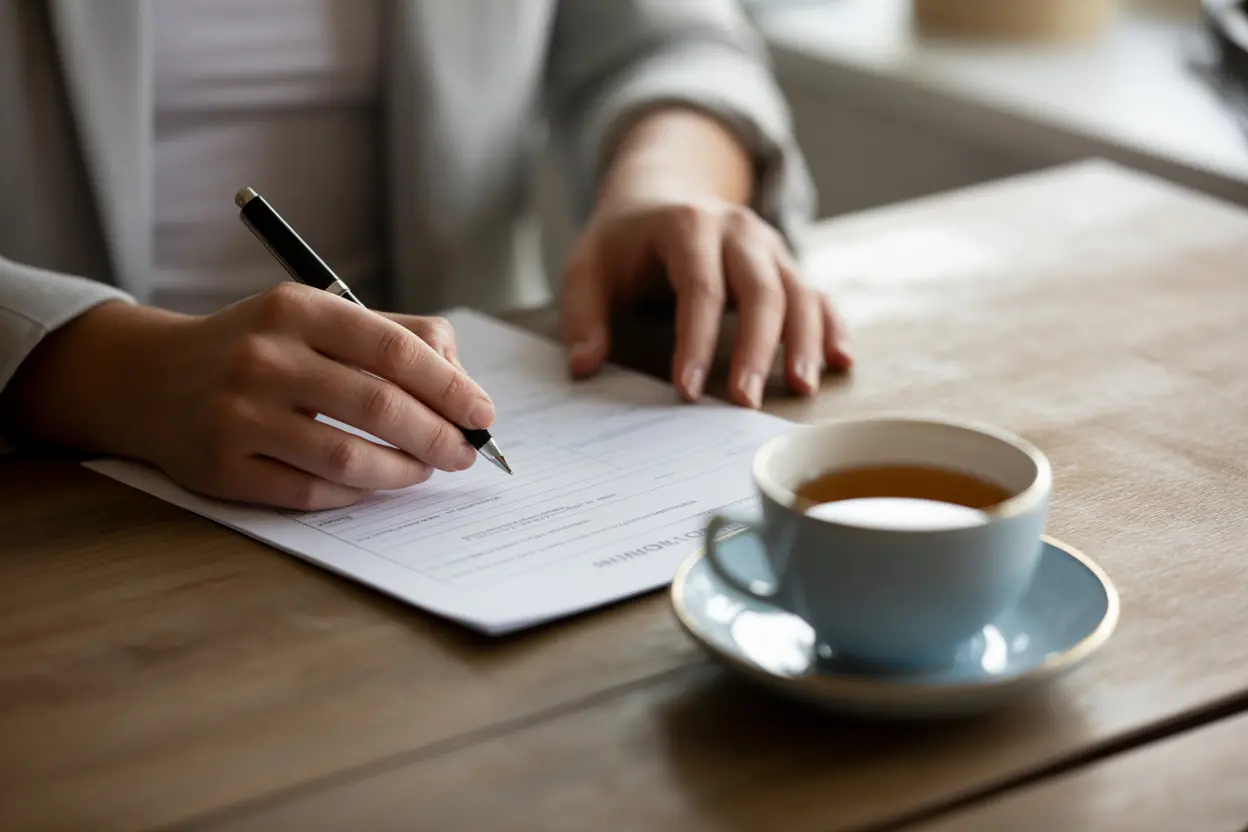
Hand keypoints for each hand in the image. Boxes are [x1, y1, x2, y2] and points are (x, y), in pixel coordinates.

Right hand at [5, 285, 493, 509]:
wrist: (153, 378)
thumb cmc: (261, 347)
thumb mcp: (317, 317)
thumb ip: (394, 337)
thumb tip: (463, 387)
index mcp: (296, 309)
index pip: (394, 350)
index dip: (450, 387)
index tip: (482, 414)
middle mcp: (263, 357)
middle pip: (378, 405)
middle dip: (437, 435)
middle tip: (464, 452)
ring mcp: (237, 415)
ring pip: (347, 457)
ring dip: (402, 472)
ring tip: (425, 469)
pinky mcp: (222, 468)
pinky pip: (310, 492)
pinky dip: (355, 494)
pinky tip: (374, 485)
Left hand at [560, 181, 852, 408]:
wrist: (662, 192)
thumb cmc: (624, 241)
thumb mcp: (587, 267)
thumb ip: (582, 316)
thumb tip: (585, 367)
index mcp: (687, 225)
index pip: (699, 288)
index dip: (696, 341)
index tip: (689, 391)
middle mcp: (737, 230)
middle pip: (761, 289)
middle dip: (757, 348)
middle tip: (746, 402)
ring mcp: (767, 247)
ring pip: (798, 292)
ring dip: (805, 341)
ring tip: (803, 388)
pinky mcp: (784, 266)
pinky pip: (816, 294)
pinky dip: (831, 327)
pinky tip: (840, 362)